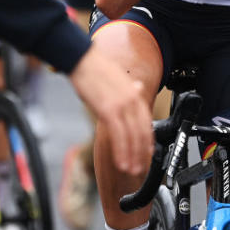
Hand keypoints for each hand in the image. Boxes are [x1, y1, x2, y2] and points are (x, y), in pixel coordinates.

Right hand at [69, 47, 153, 175]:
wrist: (82, 59)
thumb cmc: (96, 68)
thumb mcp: (118, 76)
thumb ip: (128, 87)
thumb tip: (137, 87)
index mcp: (135, 93)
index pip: (146, 122)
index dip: (147, 141)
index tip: (147, 154)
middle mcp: (132, 100)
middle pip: (141, 133)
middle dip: (142, 154)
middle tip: (140, 168)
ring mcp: (121, 106)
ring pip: (132, 137)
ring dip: (132, 157)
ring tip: (131, 170)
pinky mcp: (108, 110)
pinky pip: (118, 136)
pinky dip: (121, 151)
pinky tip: (120, 162)